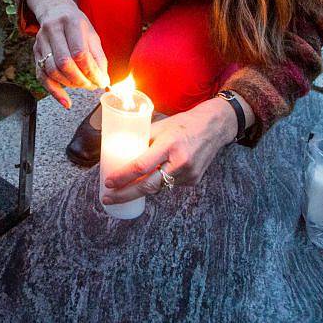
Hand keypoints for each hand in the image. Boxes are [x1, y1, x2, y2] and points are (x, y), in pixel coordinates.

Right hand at [30, 0, 109, 108]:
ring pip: (52, 70)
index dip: (91, 71)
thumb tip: (104, 81)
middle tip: (92, 85)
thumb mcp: (92, 35)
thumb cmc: (77, 25)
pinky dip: (54, 91)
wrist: (55, 11)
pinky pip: (41, 76)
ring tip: (82, 85)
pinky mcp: (35, 53)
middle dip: (80, 79)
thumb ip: (98, 57)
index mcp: (71, 22)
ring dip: (69, 84)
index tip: (101, 81)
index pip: (80, 52)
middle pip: (64, 62)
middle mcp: (53, 30)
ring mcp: (41, 41)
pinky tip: (65, 101)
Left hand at [101, 100, 230, 204]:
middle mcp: (179, 161)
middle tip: (108, 198)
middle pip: (147, 186)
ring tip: (126, 187)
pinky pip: (170, 185)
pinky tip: (158, 173)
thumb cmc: (184, 124)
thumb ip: (144, 139)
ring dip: (141, 188)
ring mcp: (188, 173)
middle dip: (125, 194)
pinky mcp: (193, 180)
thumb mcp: (162, 126)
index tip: (108, 182)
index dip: (123, 176)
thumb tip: (120, 151)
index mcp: (169, 144)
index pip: (141, 166)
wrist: (214, 127)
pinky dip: (160, 181)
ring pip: (158, 187)